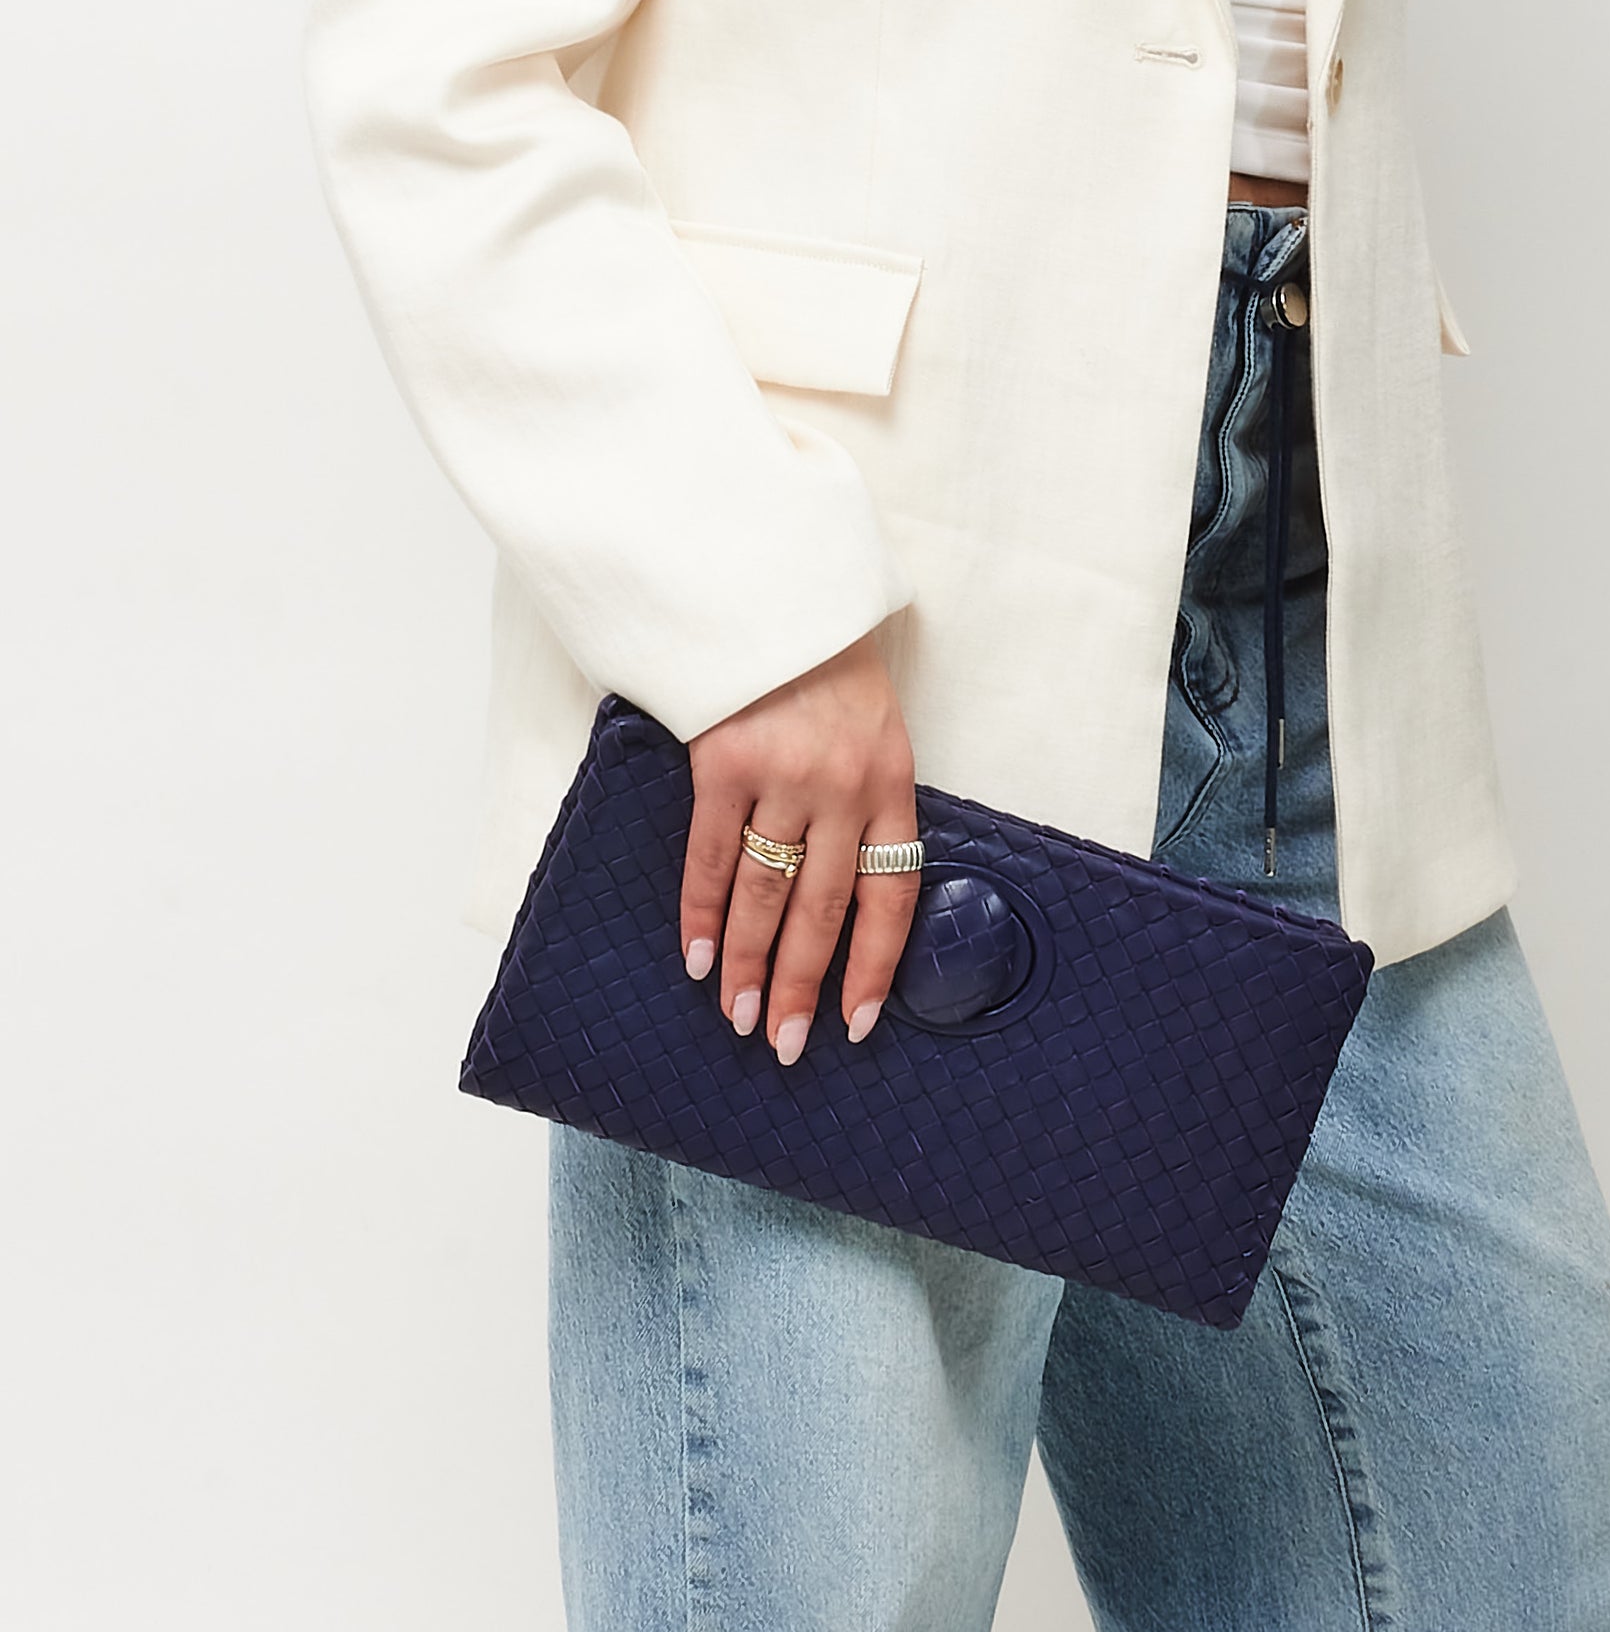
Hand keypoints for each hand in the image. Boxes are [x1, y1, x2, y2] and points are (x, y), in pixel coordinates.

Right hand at [678, 633, 920, 1062]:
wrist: (775, 588)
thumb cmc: (826, 666)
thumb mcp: (875, 729)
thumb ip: (867, 802)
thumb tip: (847, 895)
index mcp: (892, 781)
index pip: (892, 895)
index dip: (872, 966)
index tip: (855, 1023)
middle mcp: (844, 787)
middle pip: (824, 912)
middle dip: (801, 987)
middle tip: (784, 1044)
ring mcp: (783, 777)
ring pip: (765, 895)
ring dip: (747, 964)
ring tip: (737, 1017)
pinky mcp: (724, 763)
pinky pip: (710, 856)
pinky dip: (700, 912)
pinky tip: (695, 957)